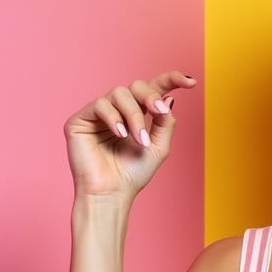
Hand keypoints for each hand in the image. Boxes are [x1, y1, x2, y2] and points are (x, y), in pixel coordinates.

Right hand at [64, 71, 196, 200]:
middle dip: (150, 97)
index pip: (154, 88)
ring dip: (134, 116)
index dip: (172, 80)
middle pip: (136, 86)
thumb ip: (165, 121)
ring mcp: (98, 113)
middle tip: (159, 112)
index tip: (191, 82)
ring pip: (119, 93)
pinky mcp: (80, 119)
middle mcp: (118, 110)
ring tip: (139, 139)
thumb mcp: (159, 146)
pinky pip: (100, 104)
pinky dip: (114, 118)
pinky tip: (120, 135)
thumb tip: (168, 97)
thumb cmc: (133, 173)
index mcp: (138, 114)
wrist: (112, 192)